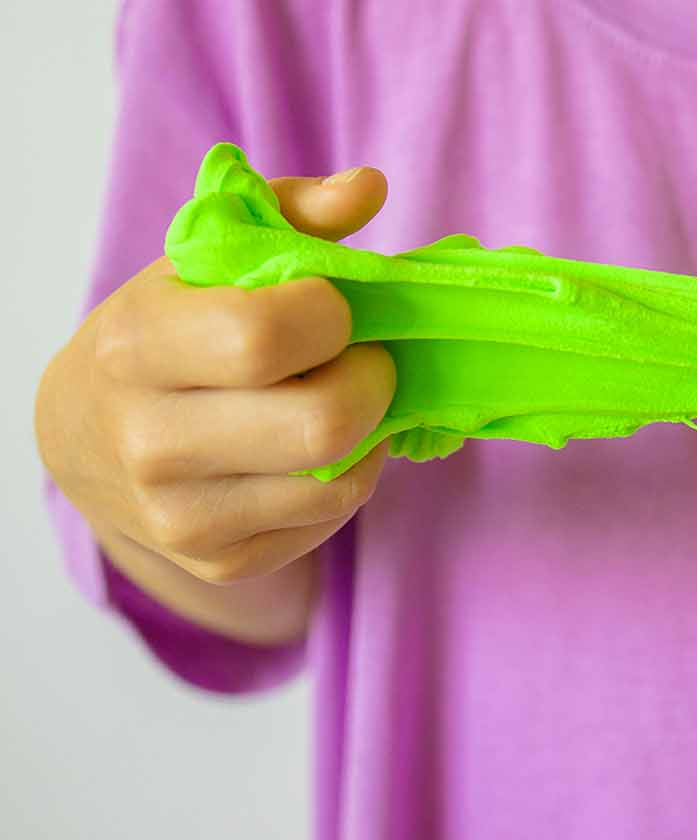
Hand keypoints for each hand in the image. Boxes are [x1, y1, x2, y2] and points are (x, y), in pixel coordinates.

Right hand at [36, 165, 396, 584]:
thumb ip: (291, 212)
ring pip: (339, 479)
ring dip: (367, 432)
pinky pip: (331, 517)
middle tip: (361, 359)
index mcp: (136, 345)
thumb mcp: (209, 259)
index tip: (329, 307)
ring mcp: (181, 515)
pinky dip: (348, 478)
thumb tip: (368, 187)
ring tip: (341, 397)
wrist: (90, 438)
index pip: (266, 336)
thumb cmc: (172, 328)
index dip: (329, 315)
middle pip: (322, 424)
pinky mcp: (220, 560)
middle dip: (370, 381)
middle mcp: (147, 439)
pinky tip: (318, 448)